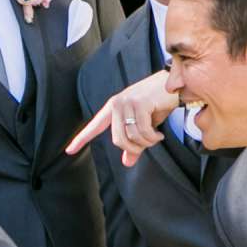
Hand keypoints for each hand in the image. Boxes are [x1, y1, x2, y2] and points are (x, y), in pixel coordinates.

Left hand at [66, 69, 181, 166]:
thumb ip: (134, 142)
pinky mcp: (140, 104)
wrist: (176, 84)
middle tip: (148, 145)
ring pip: (132, 137)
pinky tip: (160, 135)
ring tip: (156, 138)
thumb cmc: (159, 103)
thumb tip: (127, 163)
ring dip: (147, 143)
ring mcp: (128, 102)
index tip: (69, 150)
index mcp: (113, 108)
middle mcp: (117, 104)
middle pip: (118, 140)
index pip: (94, 126)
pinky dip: (153, 138)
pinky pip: (143, 131)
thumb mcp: (144, 125)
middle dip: (134, 148)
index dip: (81, 139)